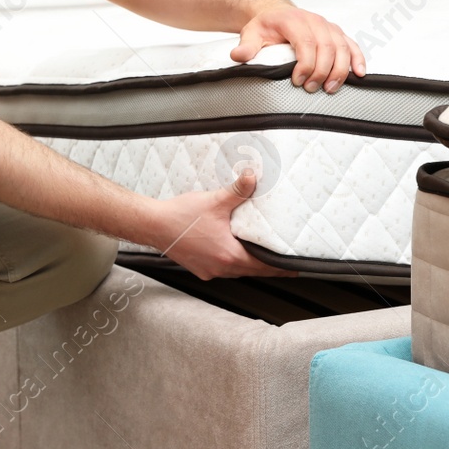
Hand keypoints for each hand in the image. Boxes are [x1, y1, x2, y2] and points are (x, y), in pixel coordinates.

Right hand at [145, 169, 299, 279]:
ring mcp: (209, 271)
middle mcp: (221, 268)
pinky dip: (231, 263)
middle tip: (284, 264)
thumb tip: (253, 177)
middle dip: (268, 267)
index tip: (295, 268)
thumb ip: (238, 191)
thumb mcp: (214, 201)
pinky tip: (232, 252)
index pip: (264, 266)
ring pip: (237, 271)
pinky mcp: (200, 269)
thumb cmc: (181, 216)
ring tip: (260, 256)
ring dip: (249, 265)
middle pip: (253, 271)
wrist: (154, 225)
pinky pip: (222, 270)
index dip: (281, 266)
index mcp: (230, 255)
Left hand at [230, 4, 365, 93]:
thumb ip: (247, 46)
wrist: (276, 14)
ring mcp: (327, 26)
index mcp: (293, 19)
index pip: (305, 42)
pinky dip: (357, 59)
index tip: (297, 81)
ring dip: (339, 70)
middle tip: (311, 88)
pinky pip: (352, 45)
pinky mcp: (337, 33)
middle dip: (321, 71)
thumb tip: (238, 56)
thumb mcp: (251, 33)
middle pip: (326, 47)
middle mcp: (314, 20)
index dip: (305, 64)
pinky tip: (359, 74)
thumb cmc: (266, 26)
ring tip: (330, 89)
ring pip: (341, 47)